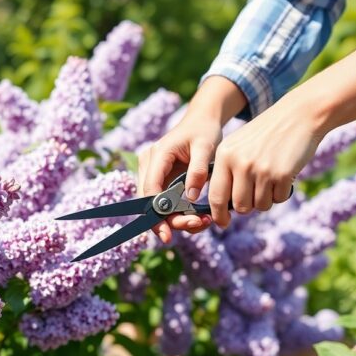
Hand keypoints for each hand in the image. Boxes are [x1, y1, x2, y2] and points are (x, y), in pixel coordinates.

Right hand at [138, 111, 217, 242]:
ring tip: (203, 222)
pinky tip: (198, 217)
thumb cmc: (204, 130)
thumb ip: (198, 171)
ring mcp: (152, 173)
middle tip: (197, 226)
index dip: (157, 214)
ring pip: (156, 206)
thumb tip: (191, 197)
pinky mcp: (160, 180)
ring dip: (177, 220)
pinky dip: (179, 214)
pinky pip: (164, 203)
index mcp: (157, 155)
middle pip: (150, 202)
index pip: (150, 190)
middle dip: (169, 221)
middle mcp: (149, 165)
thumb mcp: (206, 147)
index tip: (168, 233)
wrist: (202, 121)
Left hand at [206, 94, 323, 227]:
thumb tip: (222, 207)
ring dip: (266, 199)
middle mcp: (240, 163)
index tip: (222, 223)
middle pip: (240, 206)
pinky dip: (281, 193)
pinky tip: (284, 174)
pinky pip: (278, 199)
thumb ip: (226, 172)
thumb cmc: (265, 135)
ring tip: (270, 179)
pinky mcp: (282, 174)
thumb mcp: (237, 146)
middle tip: (256, 193)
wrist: (299, 115)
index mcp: (224, 155)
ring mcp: (261, 169)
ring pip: (260, 205)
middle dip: (248, 206)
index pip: (216, 196)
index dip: (219, 215)